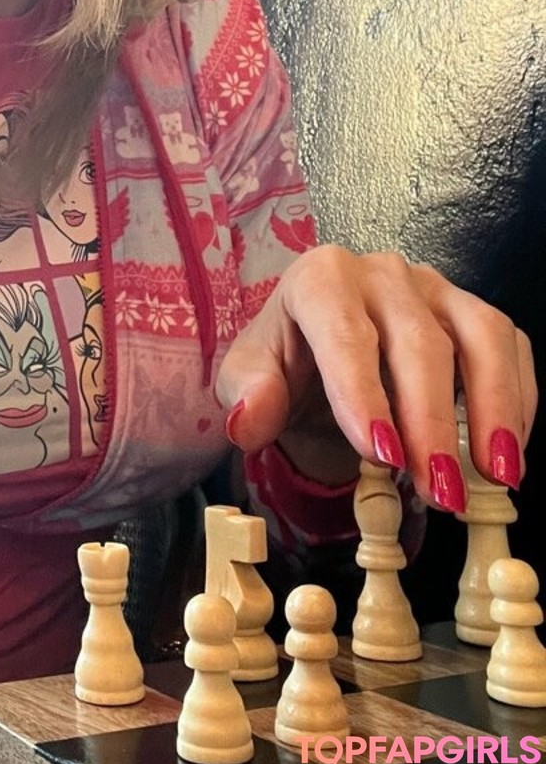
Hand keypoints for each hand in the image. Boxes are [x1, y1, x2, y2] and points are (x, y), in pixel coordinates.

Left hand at [215, 244, 536, 508]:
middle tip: (437, 489)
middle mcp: (382, 273)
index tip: (381, 453)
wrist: (314, 355)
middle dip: (431, 422)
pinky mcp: (471, 312)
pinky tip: (505, 456)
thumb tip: (249, 418)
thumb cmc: (285, 363)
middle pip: (418, 341)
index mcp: (321, 278)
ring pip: (479, 335)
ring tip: (494, 476)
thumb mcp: (248, 378)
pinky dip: (517, 402)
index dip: (364, 392)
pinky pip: (509, 346)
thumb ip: (246, 393)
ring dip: (493, 409)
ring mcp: (435, 289)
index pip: (344, 330)